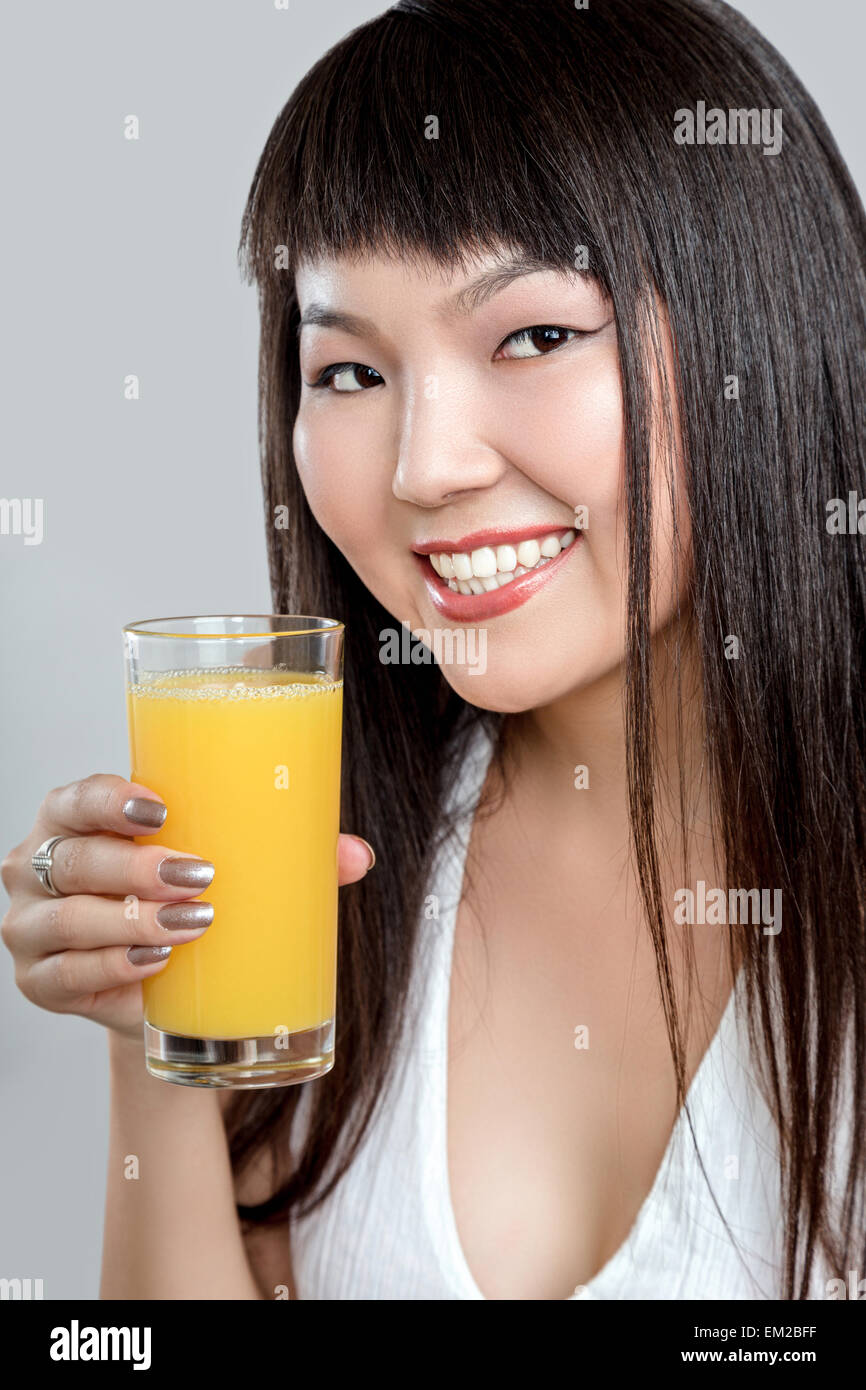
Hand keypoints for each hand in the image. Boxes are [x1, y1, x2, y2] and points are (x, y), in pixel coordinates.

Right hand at [1, 774, 374, 1043]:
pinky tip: (152, 963)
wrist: (168, 986)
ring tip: (190, 923)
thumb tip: (356, 854)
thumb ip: (286, 853)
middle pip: (73, 859)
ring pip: (67, 919)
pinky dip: (109, 968)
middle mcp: (39, 865)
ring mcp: (31, 926)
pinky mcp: (40, 981)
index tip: (161, 810)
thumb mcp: (228, 868)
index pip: (76, 798)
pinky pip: (64, 975)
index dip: (109, 800)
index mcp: (75, 818)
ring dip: (129, 921)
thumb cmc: (185, 899)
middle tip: (199, 876)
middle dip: (135, 868)